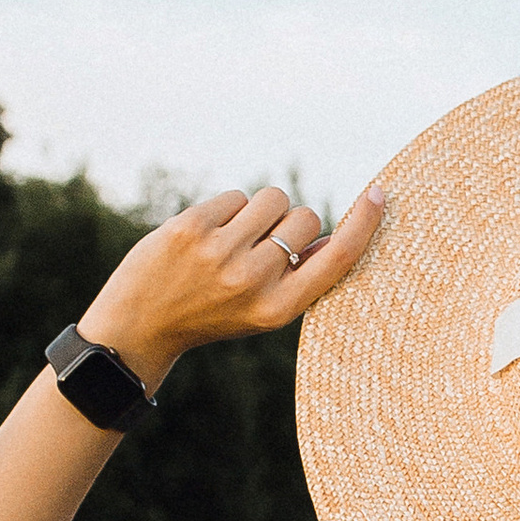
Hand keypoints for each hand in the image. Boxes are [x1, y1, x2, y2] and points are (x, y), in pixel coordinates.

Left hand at [78, 179, 387, 390]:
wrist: (139, 326)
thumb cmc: (211, 314)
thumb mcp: (261, 311)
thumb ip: (298, 277)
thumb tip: (335, 235)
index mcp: (278, 309)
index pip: (336, 258)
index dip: (363, 223)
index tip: (379, 194)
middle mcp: (254, 281)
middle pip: (304, 218)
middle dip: (290, 222)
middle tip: (261, 245)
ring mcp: (220, 253)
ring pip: (271, 199)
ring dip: (259, 211)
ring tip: (233, 239)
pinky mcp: (191, 228)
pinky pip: (234, 196)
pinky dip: (226, 210)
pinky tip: (206, 237)